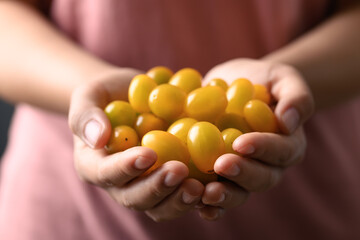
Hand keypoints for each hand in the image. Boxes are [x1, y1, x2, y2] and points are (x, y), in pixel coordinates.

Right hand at [68, 68, 203, 221]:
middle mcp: (119, 183)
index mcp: (94, 165)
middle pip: (135, 198)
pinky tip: (215, 185)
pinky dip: (197, 196)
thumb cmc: (106, 95)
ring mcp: (145, 185)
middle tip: (179, 172)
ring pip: (159, 206)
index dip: (126, 168)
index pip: (105, 174)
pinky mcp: (168, 182)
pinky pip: (180, 196)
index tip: (148, 153)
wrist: (130, 97)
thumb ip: (86, 114)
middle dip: (157, 188)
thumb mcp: (89, 94)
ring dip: (179, 200)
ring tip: (200, 187)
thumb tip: (98, 137)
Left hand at [197, 58, 313, 220]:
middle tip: (221, 165)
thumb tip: (290, 121)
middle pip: (262, 178)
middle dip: (242, 174)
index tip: (241, 143)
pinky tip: (194, 202)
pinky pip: (219, 195)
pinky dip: (209, 204)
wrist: (236, 86)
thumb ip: (295, 96)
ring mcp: (244, 174)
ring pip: (240, 193)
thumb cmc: (264, 81)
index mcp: (287, 145)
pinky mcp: (222, 177)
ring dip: (225, 195)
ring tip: (206, 193)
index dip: (262, 148)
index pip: (280, 150)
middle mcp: (268, 166)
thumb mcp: (283, 78)